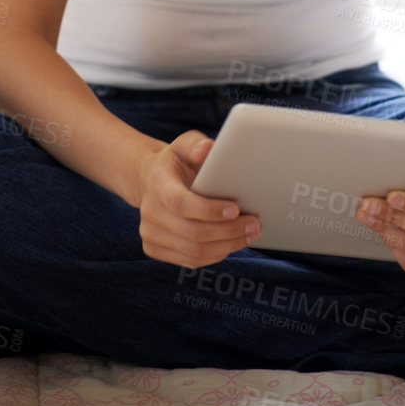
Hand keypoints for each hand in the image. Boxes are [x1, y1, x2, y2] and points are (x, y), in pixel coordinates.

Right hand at [136, 131, 261, 268]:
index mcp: (157, 183)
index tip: (235, 209)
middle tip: (254, 224)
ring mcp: (150, 234)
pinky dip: (215, 254)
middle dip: (228, 231)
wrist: (151, 180)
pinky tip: (232, 243)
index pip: (181, 203)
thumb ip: (196, 145)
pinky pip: (190, 260)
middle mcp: (150, 212)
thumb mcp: (184, 145)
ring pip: (194, 252)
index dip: (209, 211)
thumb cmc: (176, 162)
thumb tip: (208, 148)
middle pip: (192, 233)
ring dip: (227, 246)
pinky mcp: (154, 249)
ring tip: (249, 234)